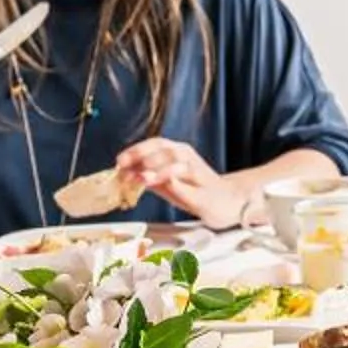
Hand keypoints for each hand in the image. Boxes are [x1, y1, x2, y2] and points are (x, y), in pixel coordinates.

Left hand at [115, 138, 245, 229]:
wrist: (228, 203)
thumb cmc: (196, 191)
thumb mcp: (167, 183)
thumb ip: (148, 177)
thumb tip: (123, 175)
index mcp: (178, 152)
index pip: (155, 144)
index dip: (136, 150)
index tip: (119, 161)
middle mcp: (188, 158)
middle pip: (165, 149)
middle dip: (143, 157)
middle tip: (125, 169)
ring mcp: (199, 173)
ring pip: (178, 162)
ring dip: (157, 169)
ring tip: (142, 177)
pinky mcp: (206, 192)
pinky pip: (191, 185)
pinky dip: (177, 183)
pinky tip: (165, 184)